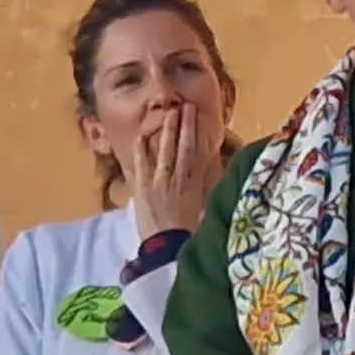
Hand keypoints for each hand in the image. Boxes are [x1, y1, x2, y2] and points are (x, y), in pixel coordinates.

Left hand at [129, 101, 224, 243]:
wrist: (167, 249)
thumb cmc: (188, 233)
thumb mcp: (204, 208)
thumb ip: (206, 187)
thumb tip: (212, 169)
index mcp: (196, 184)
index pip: (198, 152)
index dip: (198, 133)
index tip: (199, 116)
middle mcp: (179, 179)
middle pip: (184, 146)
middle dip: (185, 125)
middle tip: (185, 105)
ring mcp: (160, 182)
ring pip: (166, 150)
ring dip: (168, 130)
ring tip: (170, 112)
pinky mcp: (143, 188)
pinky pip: (142, 164)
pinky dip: (141, 150)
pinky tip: (142, 134)